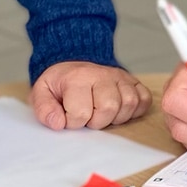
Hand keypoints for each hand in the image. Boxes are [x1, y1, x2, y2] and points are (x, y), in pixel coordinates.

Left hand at [30, 61, 151, 129]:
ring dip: (116, 117)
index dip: (73, 122)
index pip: (81, 113)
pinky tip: (120, 110)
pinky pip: (144, 99)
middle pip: (109, 108)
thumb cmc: (61, 83)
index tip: (68, 116)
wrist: (76, 63)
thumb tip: (58, 123)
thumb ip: (44, 109)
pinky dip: (135, 110)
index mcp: (78, 78)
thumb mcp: (42, 92)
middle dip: (97, 121)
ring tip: (102, 114)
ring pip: (129, 104)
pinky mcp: (133, 81)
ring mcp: (121, 77)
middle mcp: (103, 74)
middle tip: (88, 116)